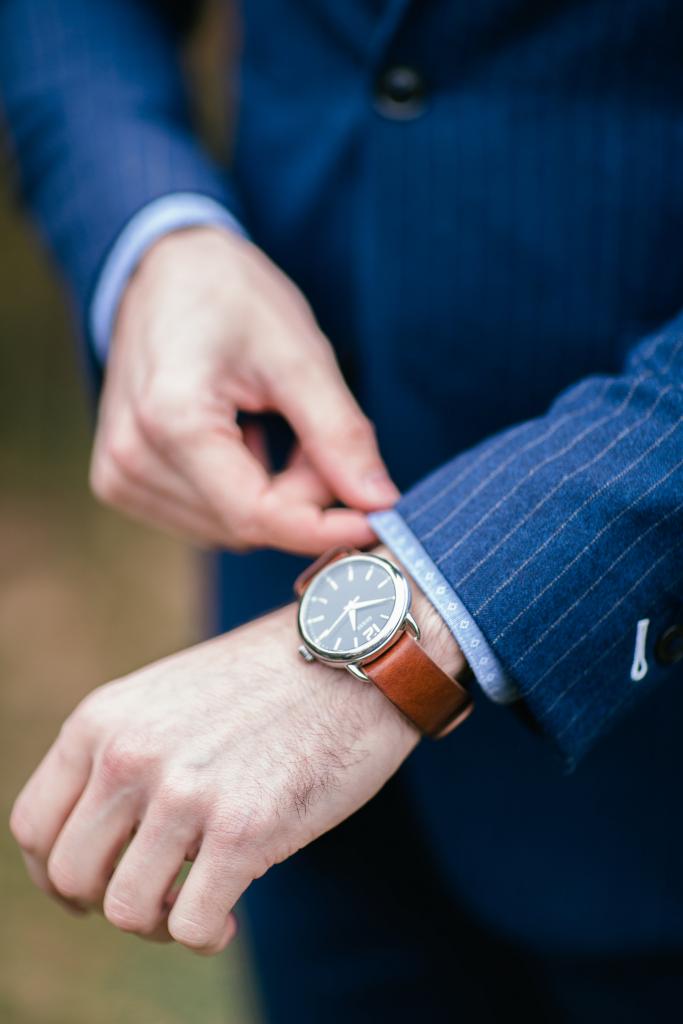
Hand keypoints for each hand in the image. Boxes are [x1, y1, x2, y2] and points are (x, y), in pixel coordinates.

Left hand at [9, 548, 461, 954]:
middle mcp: (129, 755)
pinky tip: (231, 914)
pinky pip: (189, 927)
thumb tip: (103, 847)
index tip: (98, 883)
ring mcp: (184, 792)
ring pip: (126, 911)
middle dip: (112, 901)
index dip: (57, 872)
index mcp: (103, 719)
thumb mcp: (168, 699)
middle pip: (73, 877)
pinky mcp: (243, 829)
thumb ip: (124, 757)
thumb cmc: (269, 683)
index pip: (34, 826)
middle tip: (160, 892)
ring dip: (160, 922)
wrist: (355, 656)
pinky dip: (205, 935)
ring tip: (197, 902)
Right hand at [90, 226, 398, 554]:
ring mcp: (120, 474)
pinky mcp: (122, 481)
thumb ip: (339, 434)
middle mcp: (131, 458)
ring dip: (275, 494)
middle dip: (302, 494)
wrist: (166, 269)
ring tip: (276, 424)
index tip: (378, 520)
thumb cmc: (229, 296)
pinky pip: (208, 518)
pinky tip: (245, 439)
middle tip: (322, 436)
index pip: (257, 515)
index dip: (324, 527)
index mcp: (170, 418)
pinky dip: (244, 492)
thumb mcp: (299, 354)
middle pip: (248, 523)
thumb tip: (378, 503)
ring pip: (231, 528)